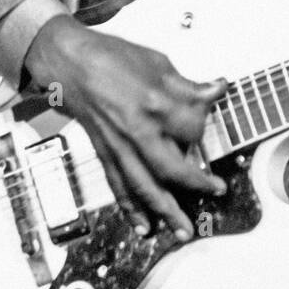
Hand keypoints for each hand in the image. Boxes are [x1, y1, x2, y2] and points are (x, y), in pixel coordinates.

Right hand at [25, 15, 227, 239]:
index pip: (192, 127)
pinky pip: (119, 185)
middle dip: (195, 184)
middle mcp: (137, 130)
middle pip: (171, 167)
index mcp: (155, 102)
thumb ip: (188, 85)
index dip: (203, 126)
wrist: (70, 63)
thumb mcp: (158, 63)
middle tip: (215, 192)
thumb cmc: (113, 58)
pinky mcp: (105, 153)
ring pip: (144, 185)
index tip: (207, 121)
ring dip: (165, 211)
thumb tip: (218, 89)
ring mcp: (119, 145)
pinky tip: (143, 227)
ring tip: (182, 230)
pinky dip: (131, 209)